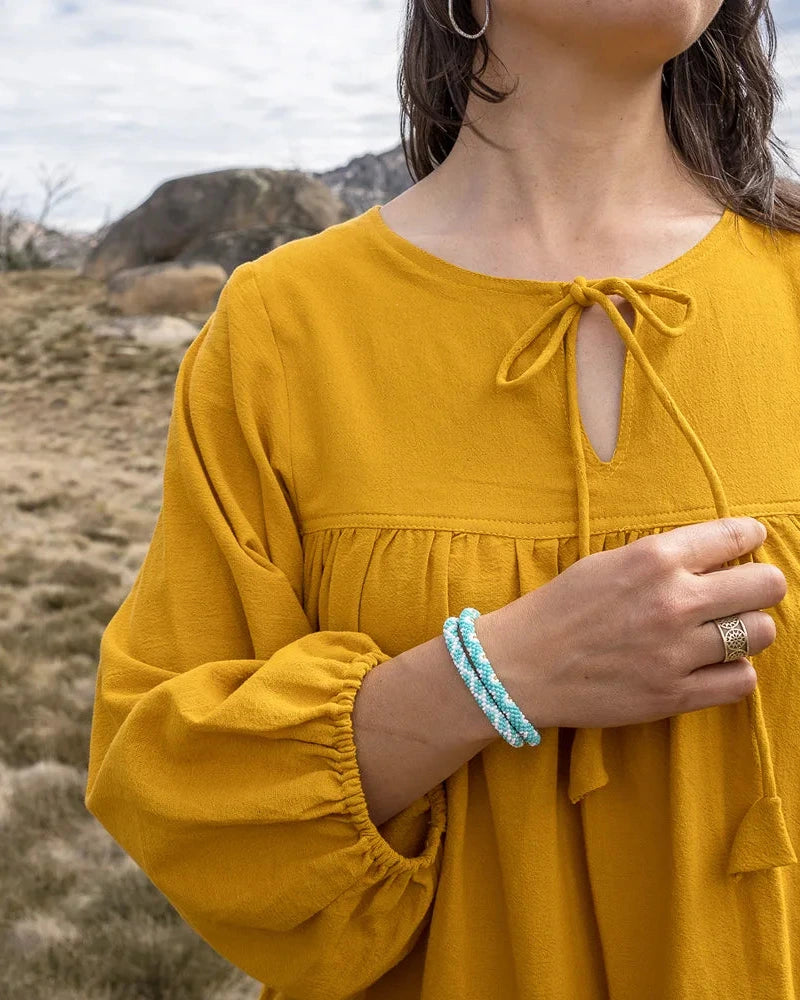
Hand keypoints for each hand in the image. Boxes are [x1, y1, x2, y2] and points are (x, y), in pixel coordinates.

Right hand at [475, 516, 785, 729]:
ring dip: (748, 631)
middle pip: (765, 586)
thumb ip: (662, 557)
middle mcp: (673, 601)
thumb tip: (715, 555)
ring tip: (722, 632)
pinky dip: (733, 672)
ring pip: (760, 634)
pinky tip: (710, 665)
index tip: (747, 544)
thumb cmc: (559, 608)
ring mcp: (676, 652)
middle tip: (740, 592)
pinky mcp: (673, 695)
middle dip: (759, 585)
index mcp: (654, 558)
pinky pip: (740, 681)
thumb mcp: (606, 562)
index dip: (749, 538)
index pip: (736, 536)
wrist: (519, 666)